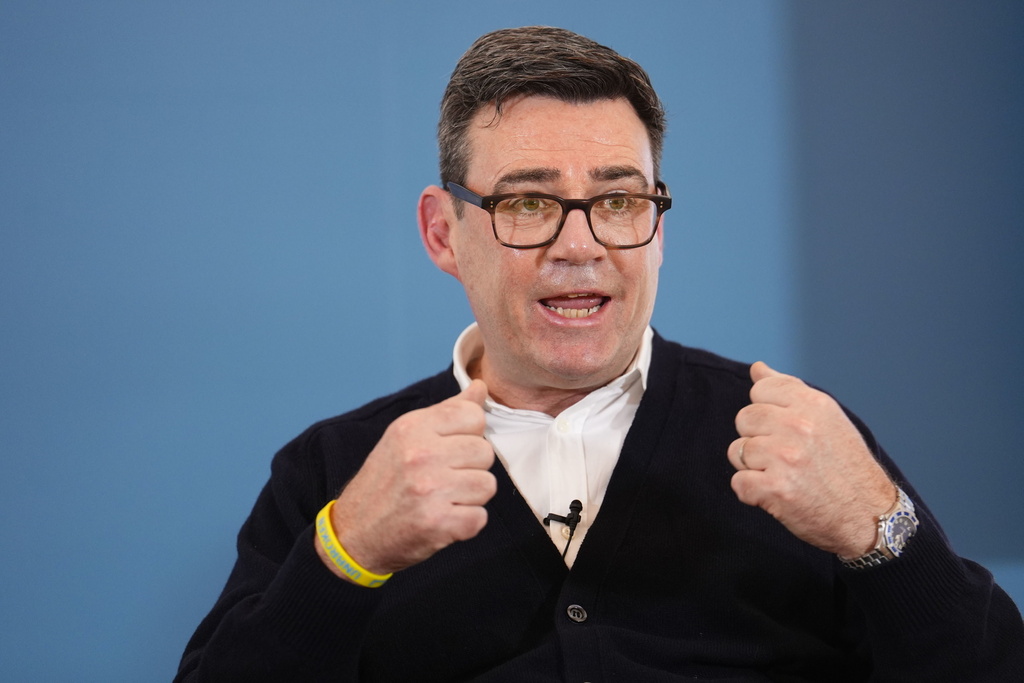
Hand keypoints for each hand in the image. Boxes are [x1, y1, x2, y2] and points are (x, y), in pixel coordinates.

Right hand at [315, 380, 495, 577]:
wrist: (354, 532)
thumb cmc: (385, 481)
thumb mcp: (407, 436)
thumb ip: (447, 411)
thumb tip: (481, 387)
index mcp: (413, 427)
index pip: (474, 416)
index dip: (469, 435)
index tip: (449, 450)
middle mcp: (421, 455)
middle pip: (485, 452)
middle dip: (471, 468)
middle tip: (444, 479)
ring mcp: (430, 490)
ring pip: (487, 485)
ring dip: (470, 497)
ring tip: (444, 499)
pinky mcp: (438, 523)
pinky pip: (480, 518)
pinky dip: (466, 523)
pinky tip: (443, 519)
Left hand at [727, 362, 895, 556]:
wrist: (870, 517)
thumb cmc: (846, 467)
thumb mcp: (826, 418)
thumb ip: (788, 391)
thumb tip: (757, 368)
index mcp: (813, 404)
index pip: (760, 389)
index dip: (767, 412)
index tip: (786, 430)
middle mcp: (798, 426)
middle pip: (743, 419)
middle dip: (757, 439)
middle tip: (785, 457)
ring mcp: (785, 458)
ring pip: (737, 451)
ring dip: (754, 467)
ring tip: (784, 475)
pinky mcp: (775, 489)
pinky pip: (739, 483)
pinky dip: (752, 493)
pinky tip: (777, 495)